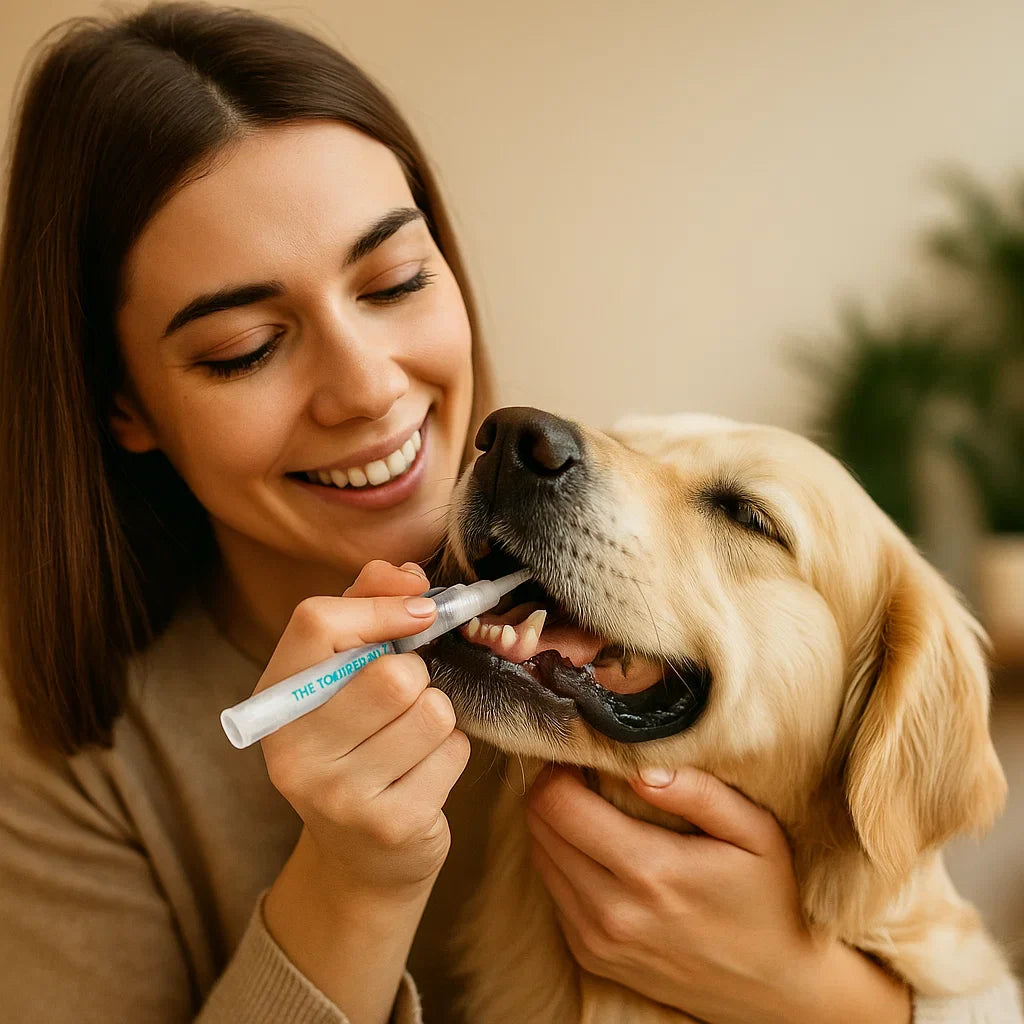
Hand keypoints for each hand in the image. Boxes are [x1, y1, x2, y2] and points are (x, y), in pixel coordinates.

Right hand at [258, 559, 470, 900]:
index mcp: (276, 702)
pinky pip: (452, 752)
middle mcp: (294, 751)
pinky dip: (450, 753)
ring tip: (411, 740)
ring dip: (437, 716)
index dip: (380, 607)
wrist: (360, 858)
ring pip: (432, 711)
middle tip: (405, 698)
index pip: (317, 622)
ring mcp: (339, 796)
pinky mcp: (391, 825)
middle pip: (392, 673)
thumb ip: (367, 609)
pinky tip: (421, 774)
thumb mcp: (344, 675)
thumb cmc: (356, 743)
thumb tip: (407, 574)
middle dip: (417, 676)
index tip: (419, 611)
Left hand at [525, 764, 910, 1023]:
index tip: (583, 755)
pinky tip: (598, 852)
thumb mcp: (755, 834)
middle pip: (538, 825)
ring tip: (591, 809)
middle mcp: (611, 910)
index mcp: (649, 871)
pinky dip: (563, 861)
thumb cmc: (767, 899)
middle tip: (583, 774)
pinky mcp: (589, 955)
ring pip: (539, 856)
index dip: (559, 768)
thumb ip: (700, 792)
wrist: (772, 988)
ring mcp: (596, 939)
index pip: (557, 804)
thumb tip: (639, 768)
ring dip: (555, 824)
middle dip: (553, 789)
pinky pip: (553, 891)